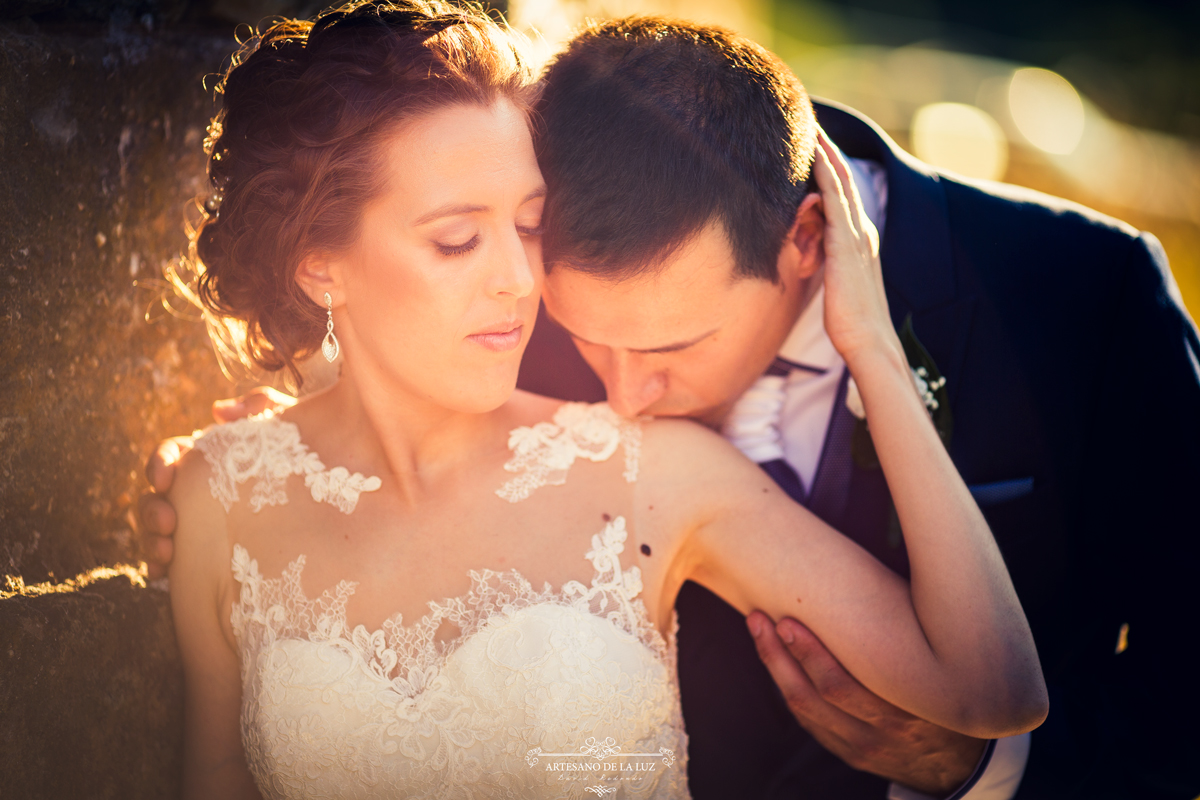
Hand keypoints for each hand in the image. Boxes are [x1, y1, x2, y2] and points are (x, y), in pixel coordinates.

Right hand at [136, 387, 295, 578]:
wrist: (323, 510)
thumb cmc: (304, 461)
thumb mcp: (289, 429)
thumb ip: (262, 407)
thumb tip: (218, 411)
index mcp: (209, 460)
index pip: (171, 455)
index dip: (159, 464)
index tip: (163, 479)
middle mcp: (194, 491)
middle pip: (153, 495)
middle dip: (151, 509)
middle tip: (168, 523)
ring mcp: (193, 524)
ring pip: (154, 529)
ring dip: (151, 539)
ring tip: (166, 552)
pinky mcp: (198, 554)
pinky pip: (166, 560)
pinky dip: (158, 564)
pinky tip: (163, 574)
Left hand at [748, 611, 987, 796]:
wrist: (958, 765)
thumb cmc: (947, 697)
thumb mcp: (941, 674)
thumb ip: (912, 640)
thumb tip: (874, 582)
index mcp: (905, 711)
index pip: (842, 687)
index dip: (809, 655)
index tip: (788, 619)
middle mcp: (878, 734)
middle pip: (814, 696)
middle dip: (781, 655)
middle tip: (761, 618)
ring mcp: (860, 748)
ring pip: (804, 709)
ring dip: (775, 667)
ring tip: (758, 628)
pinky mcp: (849, 754)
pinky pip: (810, 721)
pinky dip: (789, 687)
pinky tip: (775, 657)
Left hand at [812, 131, 901, 367]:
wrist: (868, 341)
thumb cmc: (849, 323)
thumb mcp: (834, 286)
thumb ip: (825, 266)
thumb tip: (807, 259)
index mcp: (859, 240)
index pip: (842, 193)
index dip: (828, 166)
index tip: (812, 143)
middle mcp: (861, 230)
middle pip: (844, 176)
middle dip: (827, 147)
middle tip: (810, 118)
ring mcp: (857, 234)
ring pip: (840, 179)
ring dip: (825, 150)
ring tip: (808, 123)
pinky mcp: (846, 242)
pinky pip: (835, 196)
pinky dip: (825, 170)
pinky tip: (812, 152)